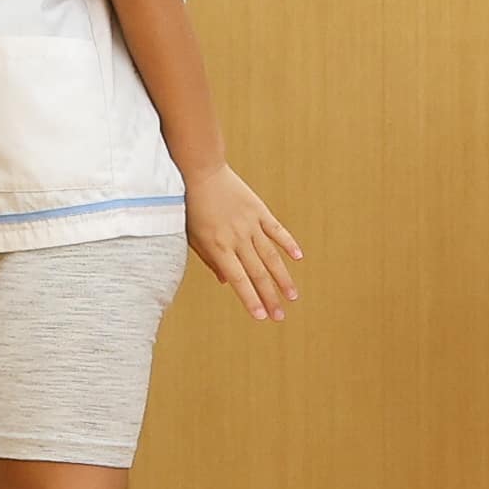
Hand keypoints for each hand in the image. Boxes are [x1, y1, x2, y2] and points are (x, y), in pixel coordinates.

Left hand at [187, 162, 302, 323]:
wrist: (200, 171)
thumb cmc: (191, 206)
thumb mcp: (193, 237)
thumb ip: (210, 260)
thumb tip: (227, 282)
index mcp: (218, 247)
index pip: (239, 280)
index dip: (251, 299)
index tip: (262, 317)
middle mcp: (237, 238)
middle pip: (258, 272)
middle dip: (270, 297)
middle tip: (281, 316)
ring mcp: (250, 223)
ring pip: (270, 255)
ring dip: (283, 277)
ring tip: (293, 295)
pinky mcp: (259, 210)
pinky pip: (276, 230)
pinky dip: (288, 243)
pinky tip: (298, 257)